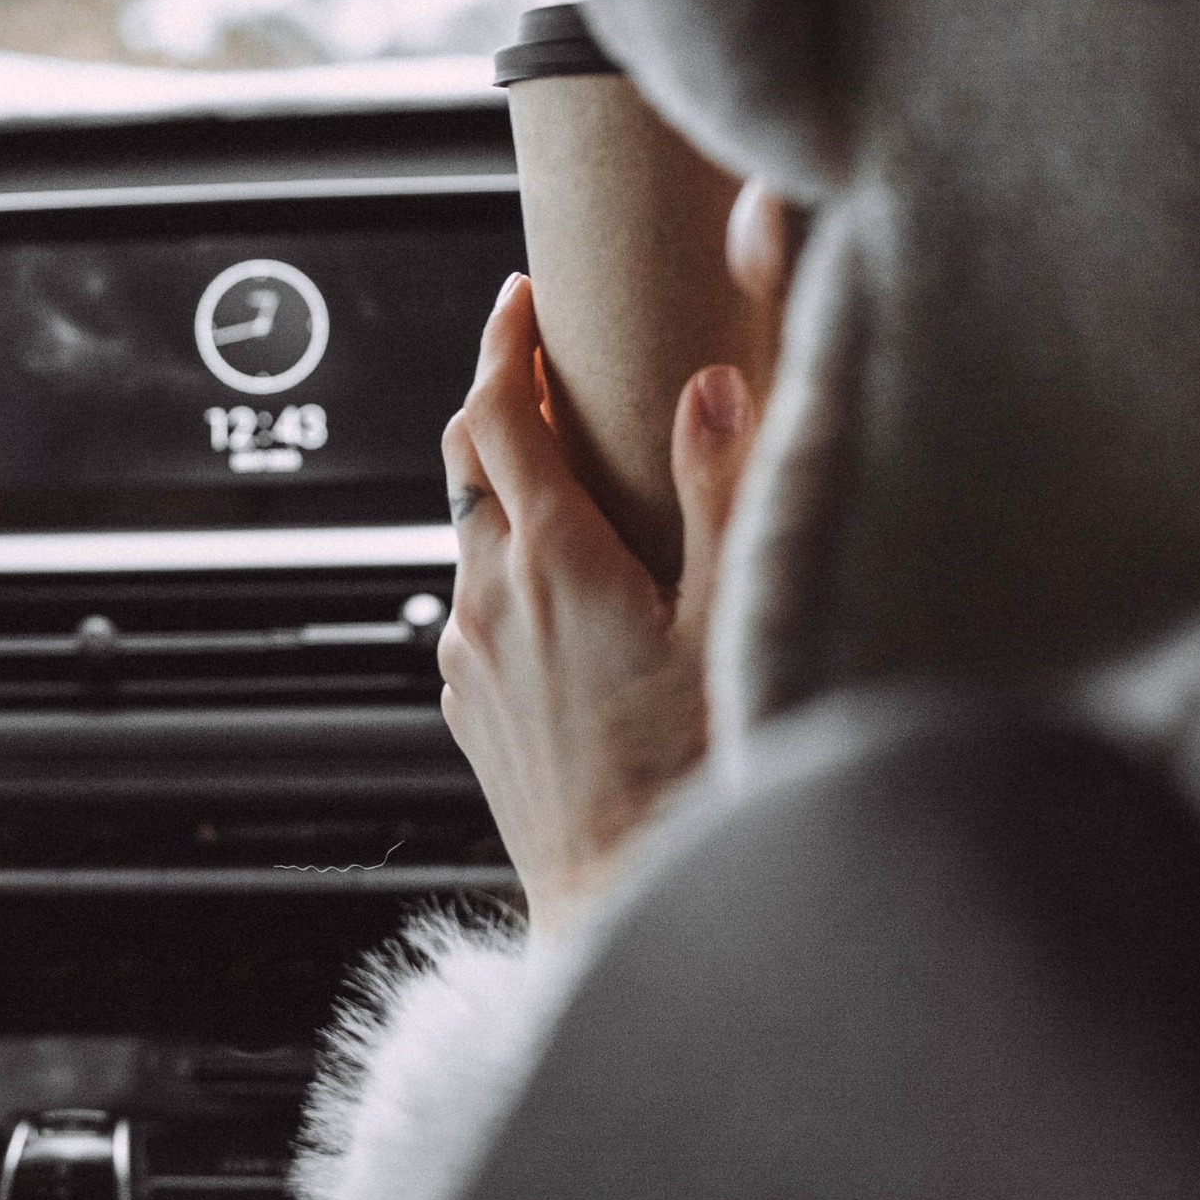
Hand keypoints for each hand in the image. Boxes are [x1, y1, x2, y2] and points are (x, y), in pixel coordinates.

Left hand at [437, 273, 757, 931]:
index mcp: (552, 559)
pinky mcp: (468, 704)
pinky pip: (476, 607)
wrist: (626, 902)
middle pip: (465, 460)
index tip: (520, 297)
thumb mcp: (734, 620)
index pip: (498, 413)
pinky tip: (572, 590)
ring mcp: (469, 654)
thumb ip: (718, 494)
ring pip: (469, 535)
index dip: (504, 343)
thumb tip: (708, 385)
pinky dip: (510, 568)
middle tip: (545, 363)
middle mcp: (489, 596)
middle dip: (497, 399)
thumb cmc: (701, 773)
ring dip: (508, 491)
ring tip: (578, 476)